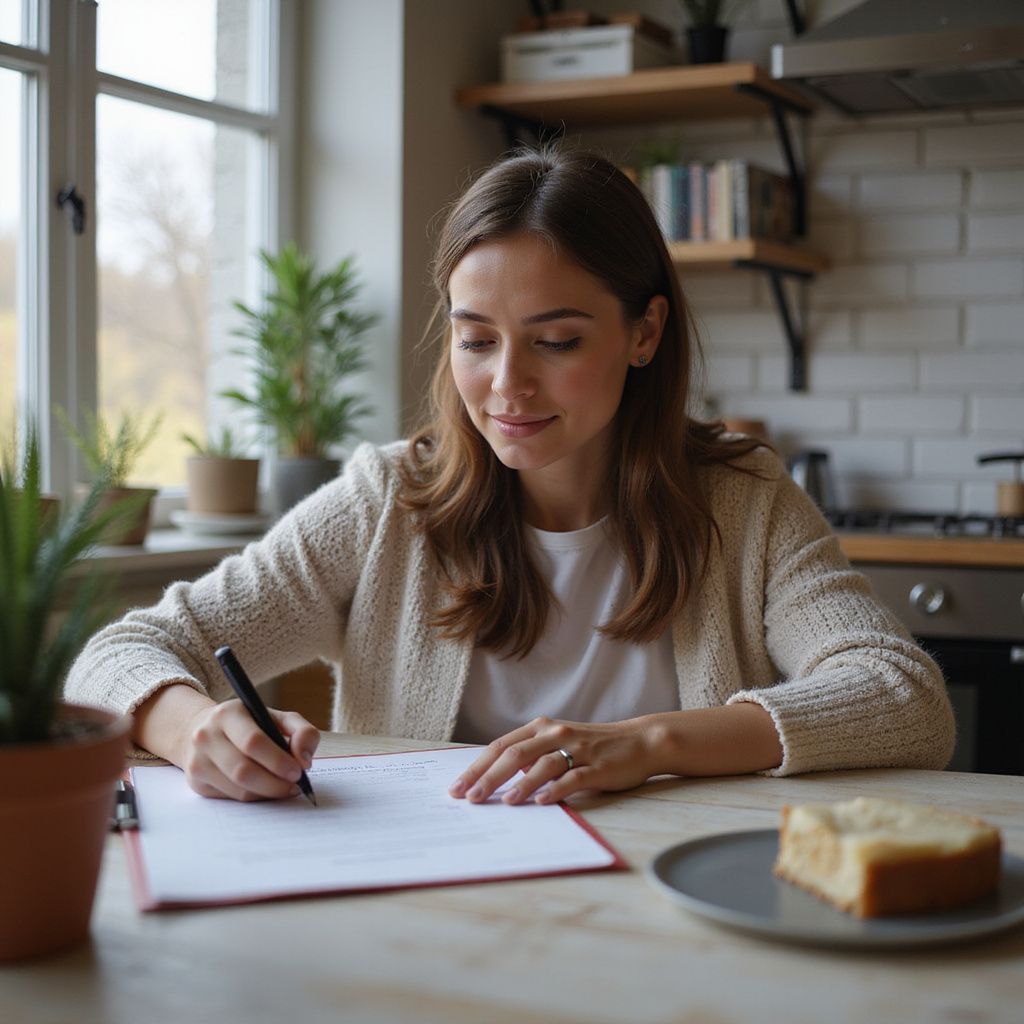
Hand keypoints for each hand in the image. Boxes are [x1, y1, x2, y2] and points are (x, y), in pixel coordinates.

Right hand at [181, 699, 320, 800]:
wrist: (203, 730)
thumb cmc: (249, 724)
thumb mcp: (276, 717)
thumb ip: (301, 731)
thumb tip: (305, 760)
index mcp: (228, 714)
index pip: (253, 742)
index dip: (278, 761)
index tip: (298, 771)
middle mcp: (206, 736)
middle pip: (243, 770)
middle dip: (275, 783)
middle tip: (294, 786)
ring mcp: (197, 761)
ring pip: (238, 789)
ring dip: (267, 794)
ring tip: (284, 788)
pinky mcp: (196, 782)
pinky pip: (231, 798)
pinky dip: (253, 798)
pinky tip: (264, 790)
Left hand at [448, 716, 662, 805]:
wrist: (640, 741)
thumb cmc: (594, 747)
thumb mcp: (558, 744)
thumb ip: (531, 757)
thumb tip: (498, 778)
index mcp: (541, 728)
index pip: (501, 746)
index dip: (477, 767)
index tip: (457, 787)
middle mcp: (556, 734)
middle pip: (515, 755)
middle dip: (488, 777)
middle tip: (469, 798)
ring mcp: (578, 749)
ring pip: (542, 765)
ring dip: (520, 785)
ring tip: (503, 803)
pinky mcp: (598, 766)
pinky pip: (573, 778)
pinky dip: (555, 790)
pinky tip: (541, 802)